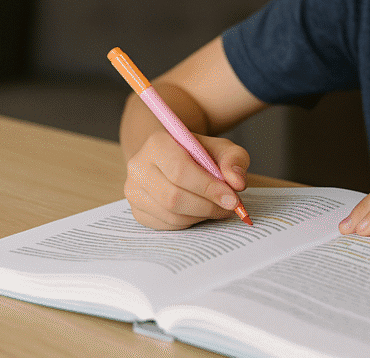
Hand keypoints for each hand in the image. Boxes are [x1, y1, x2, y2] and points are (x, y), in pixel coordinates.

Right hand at [124, 129, 249, 229]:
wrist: (175, 158)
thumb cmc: (200, 153)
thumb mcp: (222, 148)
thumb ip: (234, 160)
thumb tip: (236, 183)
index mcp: (158, 144)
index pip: (180, 171)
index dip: (208, 188)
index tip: (232, 199)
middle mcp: (139, 167)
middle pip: (173, 197)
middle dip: (207, 206)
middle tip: (230, 207)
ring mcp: (133, 191)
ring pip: (170, 215)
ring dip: (201, 215)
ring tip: (218, 207)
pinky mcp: (137, 211)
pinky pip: (166, 225)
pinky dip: (189, 222)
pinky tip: (199, 210)